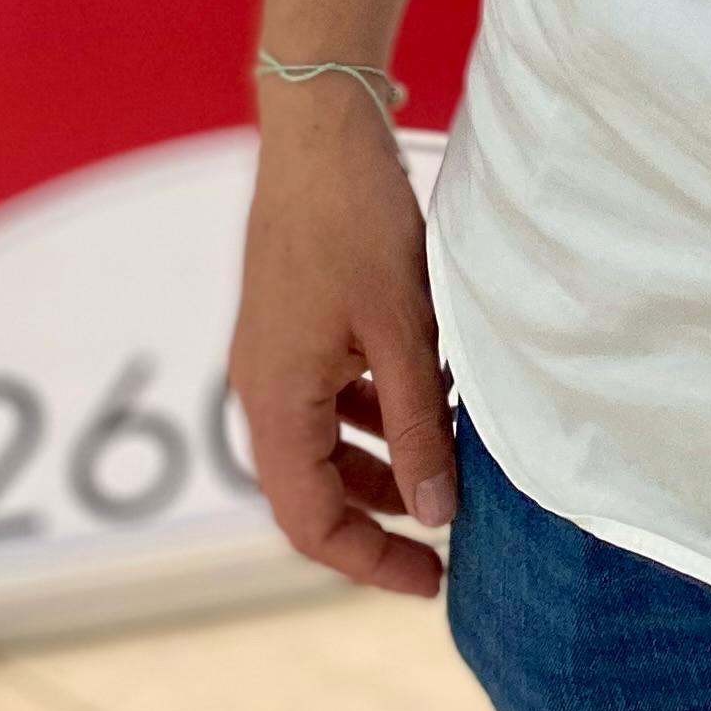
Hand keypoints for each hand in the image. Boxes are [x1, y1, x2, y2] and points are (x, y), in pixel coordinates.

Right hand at [228, 79, 456, 595]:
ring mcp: (273, 355)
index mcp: (277, 403)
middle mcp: (262, 388)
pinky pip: (327, 397)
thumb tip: (435, 515)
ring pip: (322, 443)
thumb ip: (418, 427)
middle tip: (448, 542)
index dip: (369, 563)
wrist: (320, 130)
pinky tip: (423, 403)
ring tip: (447, 475)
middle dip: (378, 522)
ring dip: (379, 466)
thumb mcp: (403, 333)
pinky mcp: (291, 324)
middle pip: (312, 490)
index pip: (310, 522)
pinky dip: (372, 414)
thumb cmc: (357, 224)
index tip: (434, 580)